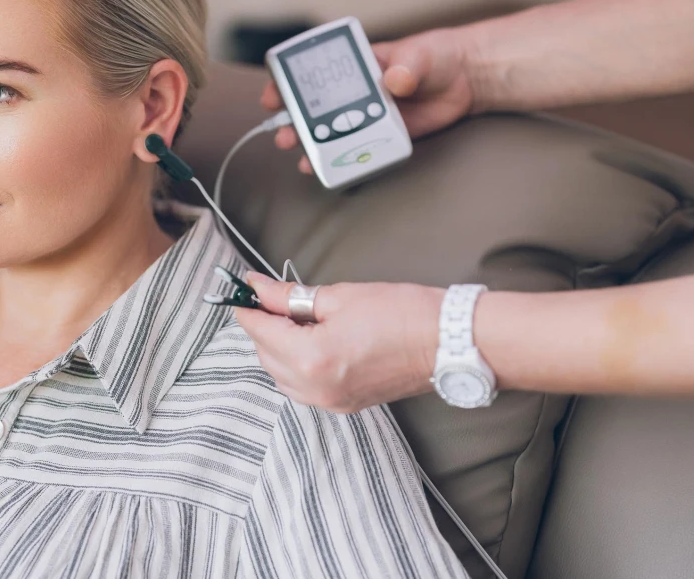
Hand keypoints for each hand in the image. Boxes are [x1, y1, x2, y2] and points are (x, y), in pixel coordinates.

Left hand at [232, 273, 444, 412]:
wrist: (448, 343)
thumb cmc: (403, 314)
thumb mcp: (340, 296)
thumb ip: (291, 296)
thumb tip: (260, 289)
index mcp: (311, 358)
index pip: (260, 331)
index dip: (249, 306)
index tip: (245, 290)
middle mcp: (315, 388)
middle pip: (266, 355)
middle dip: (263, 326)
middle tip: (271, 298)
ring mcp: (330, 401)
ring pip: (281, 375)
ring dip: (277, 348)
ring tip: (292, 319)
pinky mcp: (344, 405)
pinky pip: (302, 388)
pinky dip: (295, 366)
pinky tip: (309, 343)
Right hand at [261, 27, 477, 174]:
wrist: (467, 80)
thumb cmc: (437, 56)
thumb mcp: (419, 55)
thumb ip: (406, 66)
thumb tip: (394, 81)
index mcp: (356, 66)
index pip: (314, 74)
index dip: (289, 84)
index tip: (275, 96)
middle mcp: (356, 93)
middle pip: (316, 108)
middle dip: (295, 122)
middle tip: (285, 134)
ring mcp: (368, 115)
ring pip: (333, 132)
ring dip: (314, 146)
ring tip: (302, 158)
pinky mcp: (384, 134)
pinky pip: (361, 149)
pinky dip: (345, 160)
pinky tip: (333, 169)